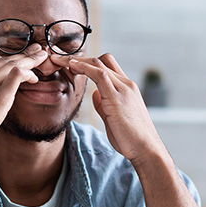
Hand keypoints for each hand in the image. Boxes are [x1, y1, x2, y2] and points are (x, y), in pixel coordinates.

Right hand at [0, 44, 46, 154]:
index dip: (5, 56)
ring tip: (42, 58)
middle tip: (37, 49)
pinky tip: (34, 77)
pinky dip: (26, 73)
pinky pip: (16, 76)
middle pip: (4, 58)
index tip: (15, 58)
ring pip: (12, 64)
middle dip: (22, 53)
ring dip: (29, 60)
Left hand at [52, 53, 166, 166]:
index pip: (108, 66)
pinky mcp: (117, 97)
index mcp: (127, 88)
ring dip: (77, 60)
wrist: (145, 148)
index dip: (89, 63)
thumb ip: (104, 104)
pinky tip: (71, 66)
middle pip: (103, 60)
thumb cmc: (130, 137)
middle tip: (60, 59)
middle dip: (80, 58)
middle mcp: (126, 84)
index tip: (71, 64)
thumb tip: (95, 94)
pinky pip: (99, 74)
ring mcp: (123, 89)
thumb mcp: (113, 117)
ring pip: (99, 64)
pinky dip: (83, 67)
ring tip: (60, 60)